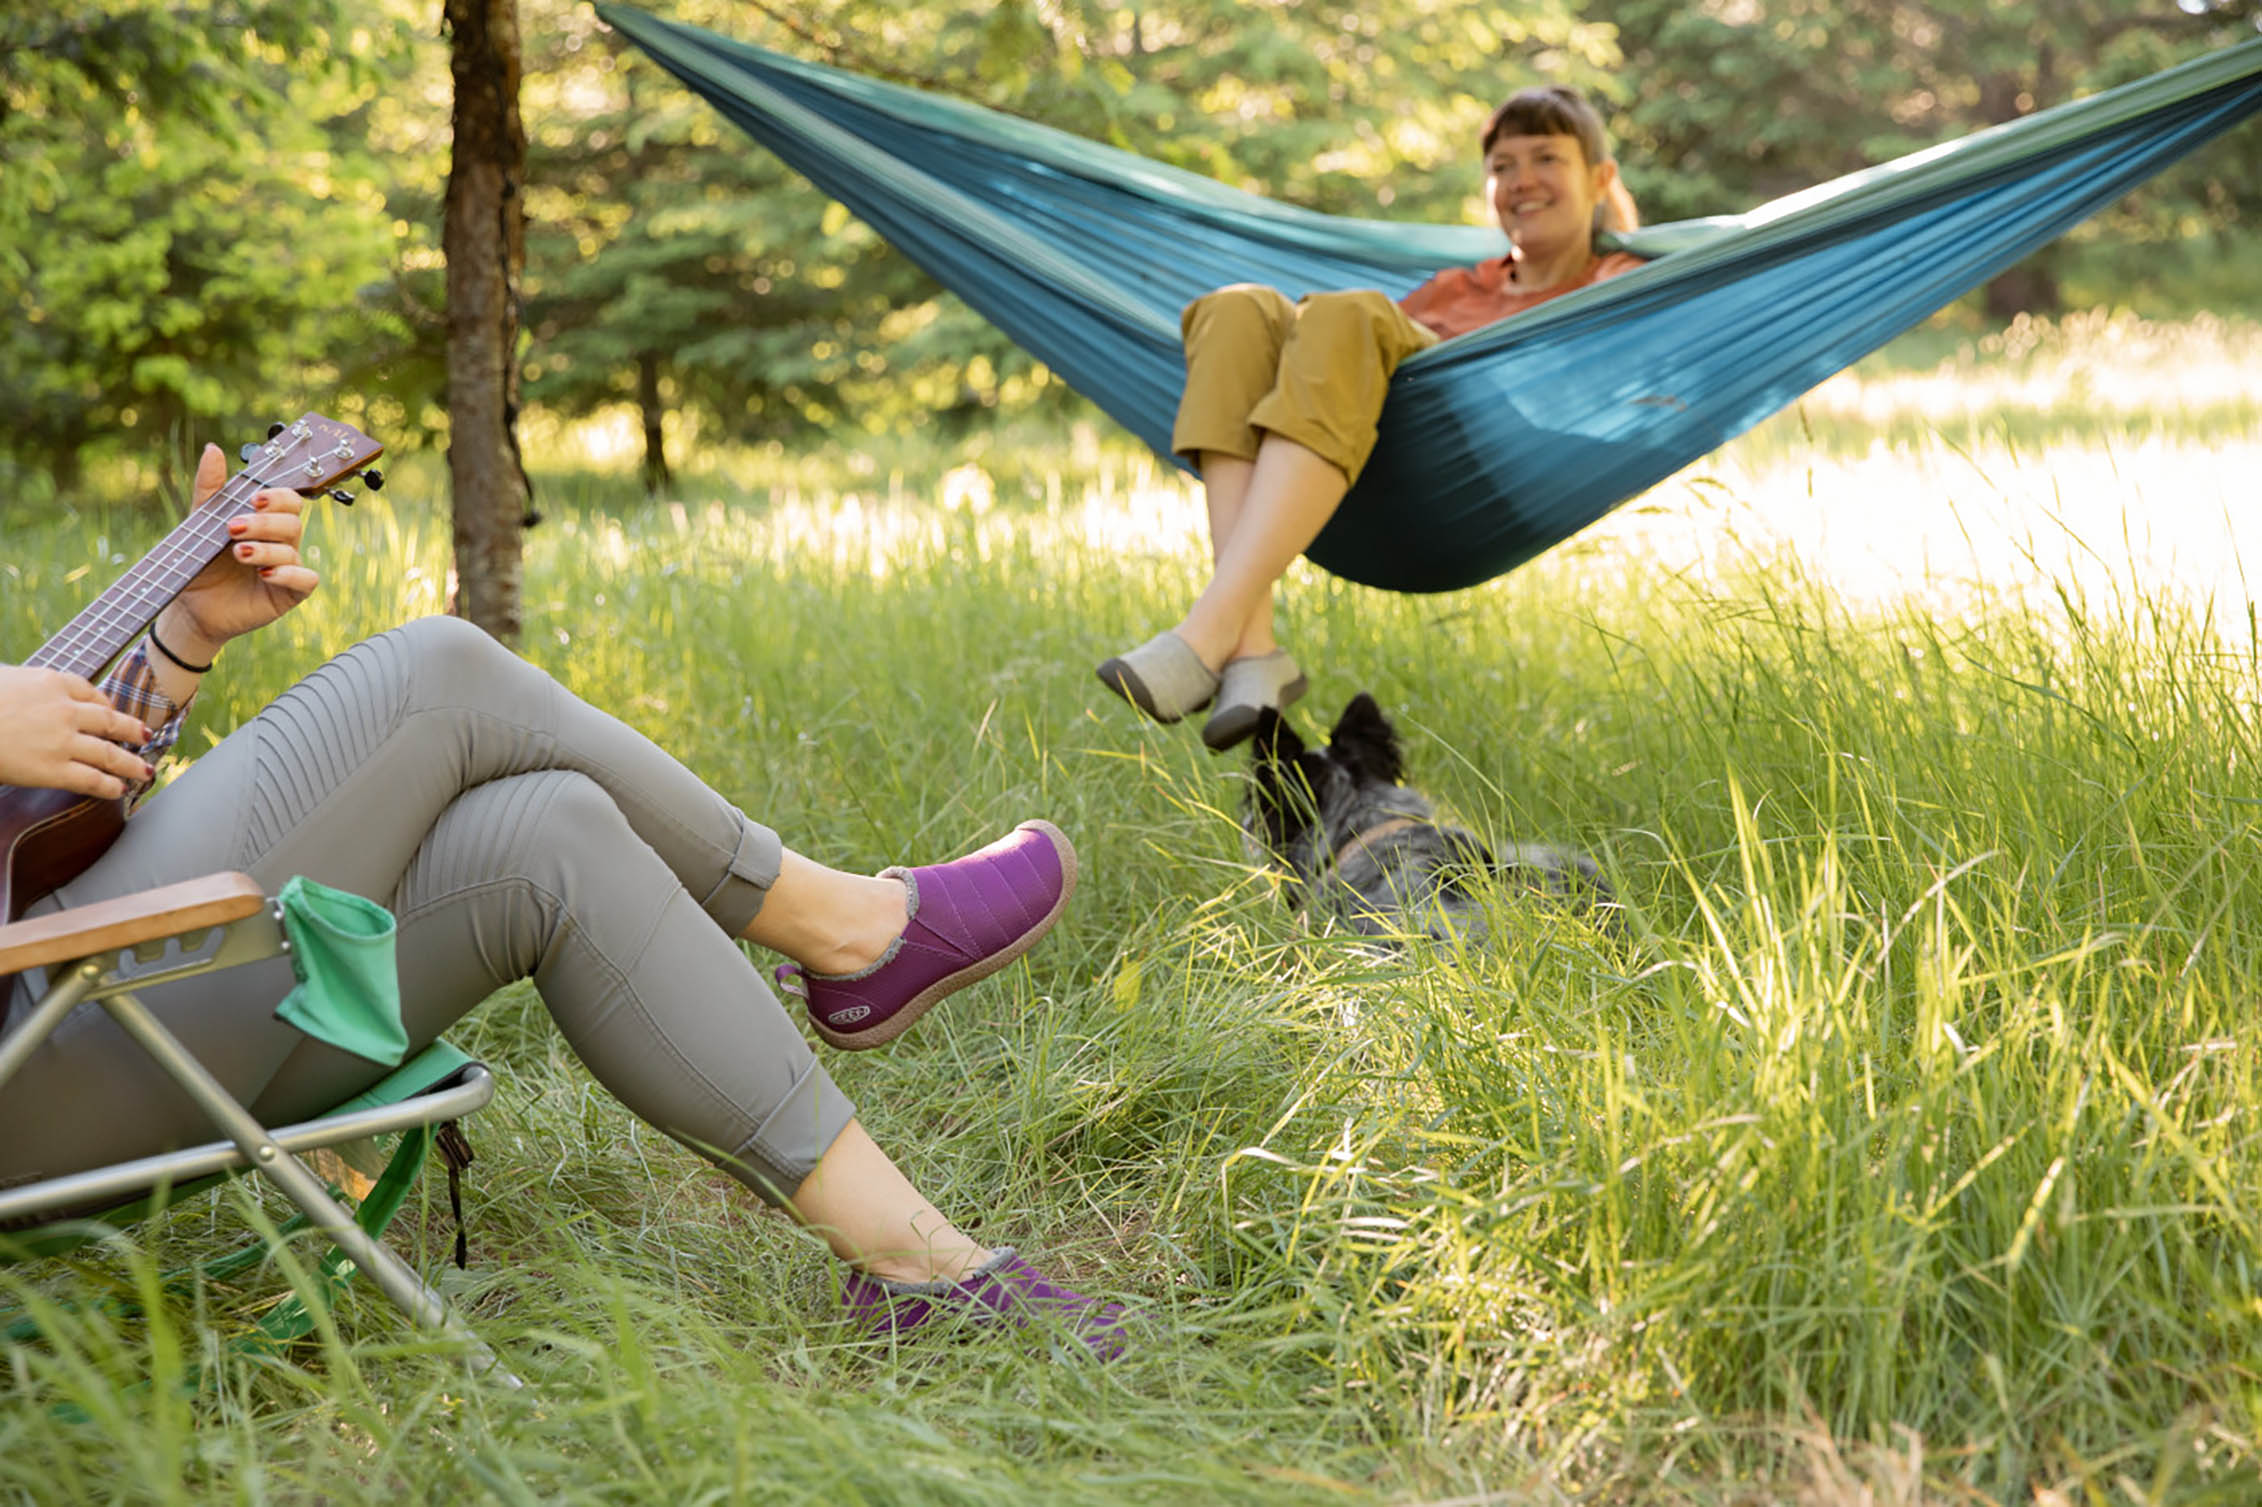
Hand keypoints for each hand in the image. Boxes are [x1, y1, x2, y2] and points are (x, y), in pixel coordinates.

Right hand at [0, 665, 154, 797]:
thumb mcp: (4, 677)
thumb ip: (24, 684)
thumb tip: (24, 686)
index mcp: (51, 682)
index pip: (90, 691)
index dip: (106, 704)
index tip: (113, 710)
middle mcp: (65, 710)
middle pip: (110, 721)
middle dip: (132, 731)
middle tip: (146, 737)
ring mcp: (62, 740)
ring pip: (110, 753)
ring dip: (132, 765)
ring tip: (145, 772)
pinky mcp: (53, 769)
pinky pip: (92, 779)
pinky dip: (111, 786)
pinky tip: (120, 790)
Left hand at [158, 442, 322, 661]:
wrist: (189, 605)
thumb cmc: (198, 562)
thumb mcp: (199, 522)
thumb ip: (210, 488)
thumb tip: (213, 448)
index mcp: (265, 521)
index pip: (288, 500)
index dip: (277, 496)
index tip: (252, 498)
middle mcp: (280, 542)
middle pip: (292, 522)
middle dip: (263, 523)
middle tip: (232, 528)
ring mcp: (287, 568)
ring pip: (292, 549)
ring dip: (264, 548)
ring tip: (237, 553)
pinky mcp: (289, 594)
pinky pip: (306, 580)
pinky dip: (289, 574)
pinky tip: (264, 574)